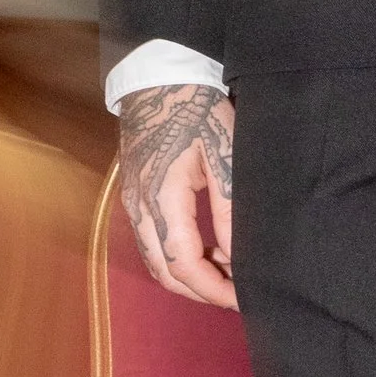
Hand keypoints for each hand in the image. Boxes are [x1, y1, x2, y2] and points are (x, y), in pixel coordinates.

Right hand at [118, 83, 237, 307]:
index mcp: (161, 201)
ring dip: (189, 275)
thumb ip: (229, 210)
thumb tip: (238, 257)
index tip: (243, 297)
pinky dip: (178, 257)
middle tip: (238, 291)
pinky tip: (207, 248)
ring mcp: (132, 204)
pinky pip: (152, 243)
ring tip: (228, 270)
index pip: (184, 266)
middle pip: (166, 274)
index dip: (213, 290)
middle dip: (202, 291)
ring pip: (156, 262)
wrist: (159, 78)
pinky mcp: (134, 197)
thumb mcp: (223, 156)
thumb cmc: (197, 110)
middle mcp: (139, 209)